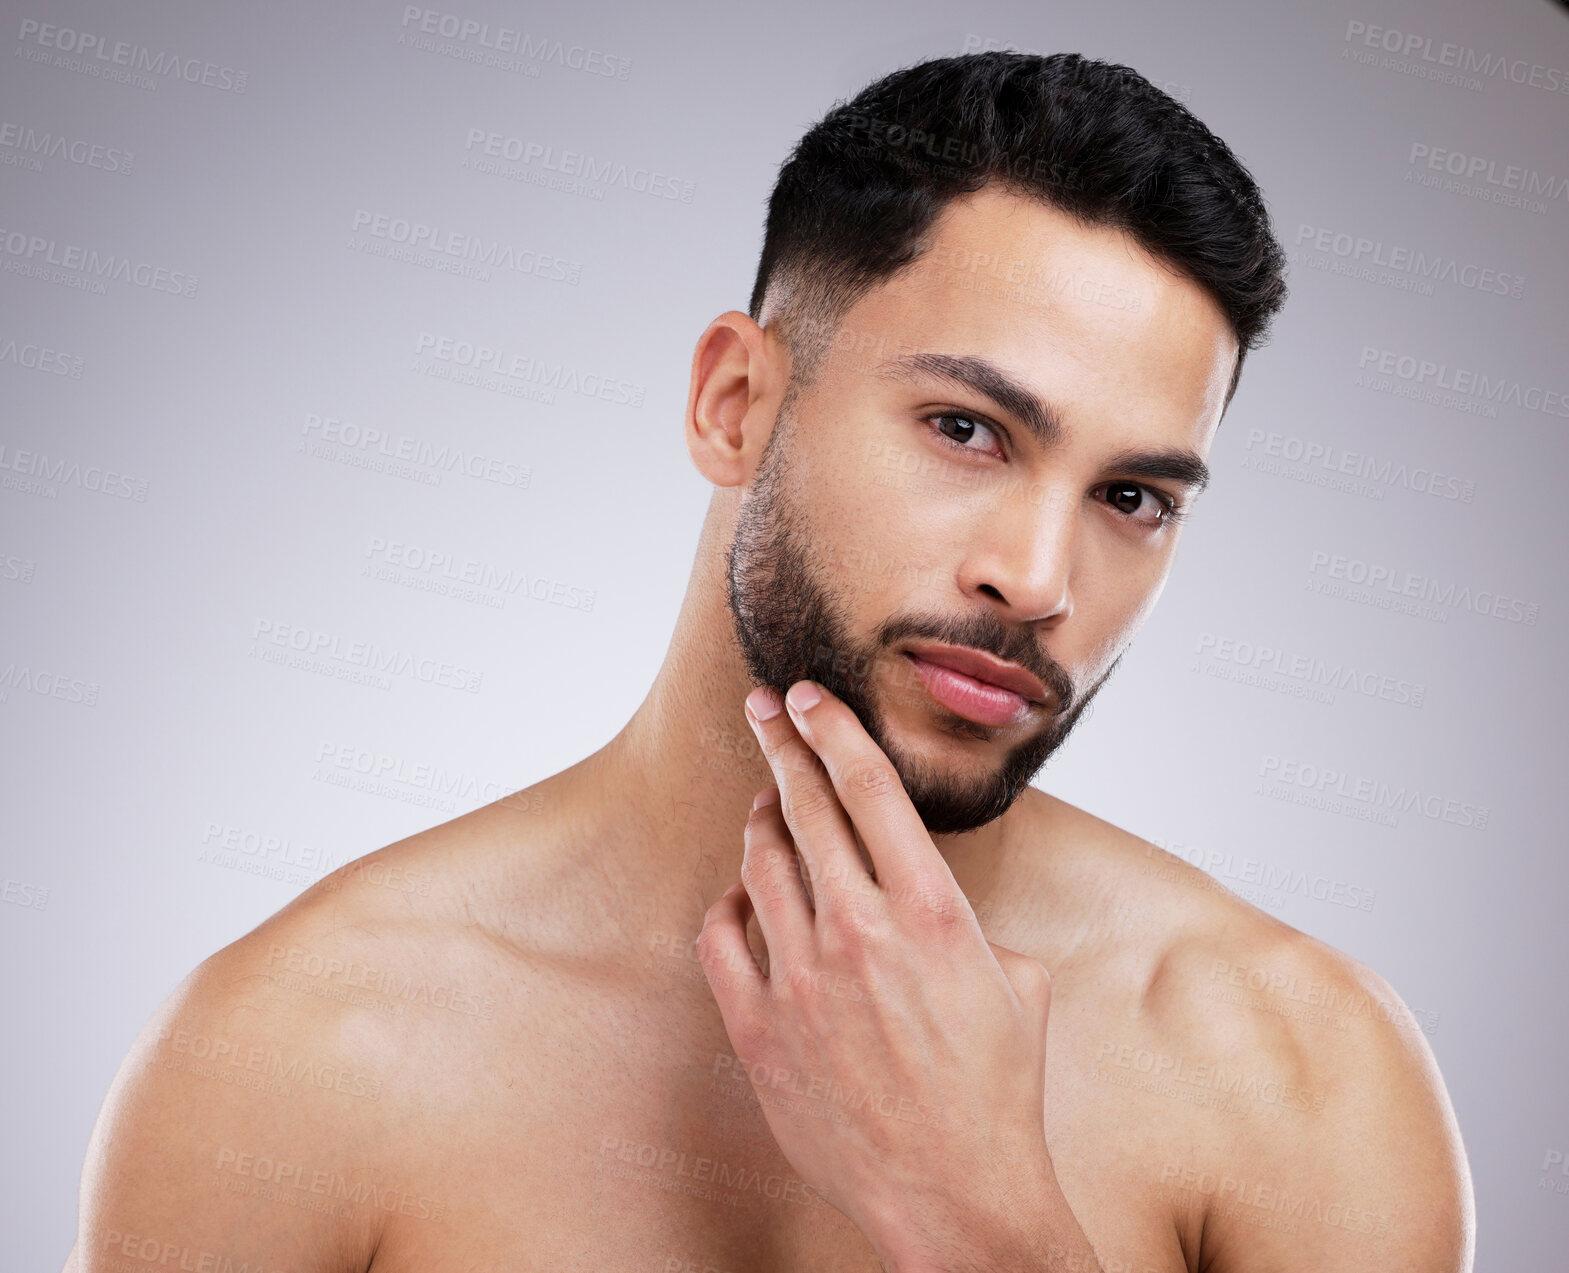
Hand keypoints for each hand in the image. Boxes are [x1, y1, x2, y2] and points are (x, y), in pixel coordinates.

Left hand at [696, 679, 1069, 1271]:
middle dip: (782, 745)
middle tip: (766, 708)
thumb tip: (930, 901)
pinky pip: (722, 940)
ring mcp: (801, 980)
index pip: (870, 788)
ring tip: (764, 803)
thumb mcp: (1018, 986)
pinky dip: (729, 906)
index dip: (834, 729)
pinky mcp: (760, 1028)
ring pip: (760, 866)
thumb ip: (968, 925)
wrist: (956, 1195)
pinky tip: (741, 897)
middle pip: (805, 809)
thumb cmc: (998, 1094)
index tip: (810, 696)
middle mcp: (860, 932)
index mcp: (932, 913)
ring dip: (761, 822)